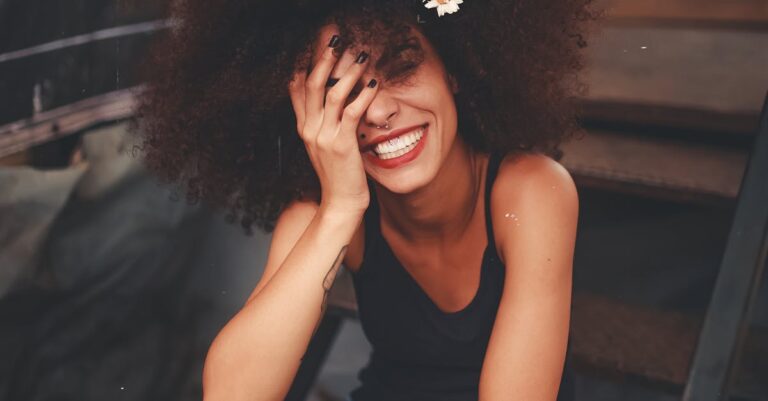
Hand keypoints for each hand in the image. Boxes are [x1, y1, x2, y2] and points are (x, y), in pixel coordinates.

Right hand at [288, 36, 378, 215]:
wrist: (340, 204)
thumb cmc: (338, 176)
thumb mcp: (325, 147)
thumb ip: (324, 125)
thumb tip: (332, 103)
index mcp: (304, 129)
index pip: (296, 90)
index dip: (305, 66)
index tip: (317, 48)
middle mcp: (310, 130)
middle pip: (311, 85)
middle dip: (324, 60)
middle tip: (337, 42)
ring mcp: (324, 137)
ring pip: (332, 94)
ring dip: (348, 72)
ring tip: (362, 57)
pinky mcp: (342, 144)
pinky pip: (352, 112)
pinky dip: (364, 95)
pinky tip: (374, 84)